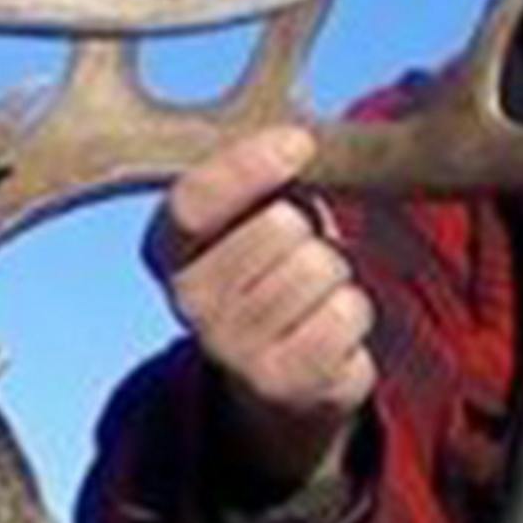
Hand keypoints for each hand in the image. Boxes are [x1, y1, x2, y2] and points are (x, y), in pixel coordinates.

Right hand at [142, 122, 375, 491]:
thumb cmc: (271, 268)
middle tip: (300, 246)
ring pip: (319, 266)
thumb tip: (300, 139)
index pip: (195, 200)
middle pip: (280, 225)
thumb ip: (259, 176)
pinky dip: (354, 311)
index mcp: (169, 248)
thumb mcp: (251, 214)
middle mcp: (189, 303)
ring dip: (334, 269)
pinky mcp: (281, 383)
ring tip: (313, 290)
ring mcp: (232, 349)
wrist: (277, 376)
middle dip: (308, 225)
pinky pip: (346, 313)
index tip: (300, 142)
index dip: (248, 166)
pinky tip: (329, 325)